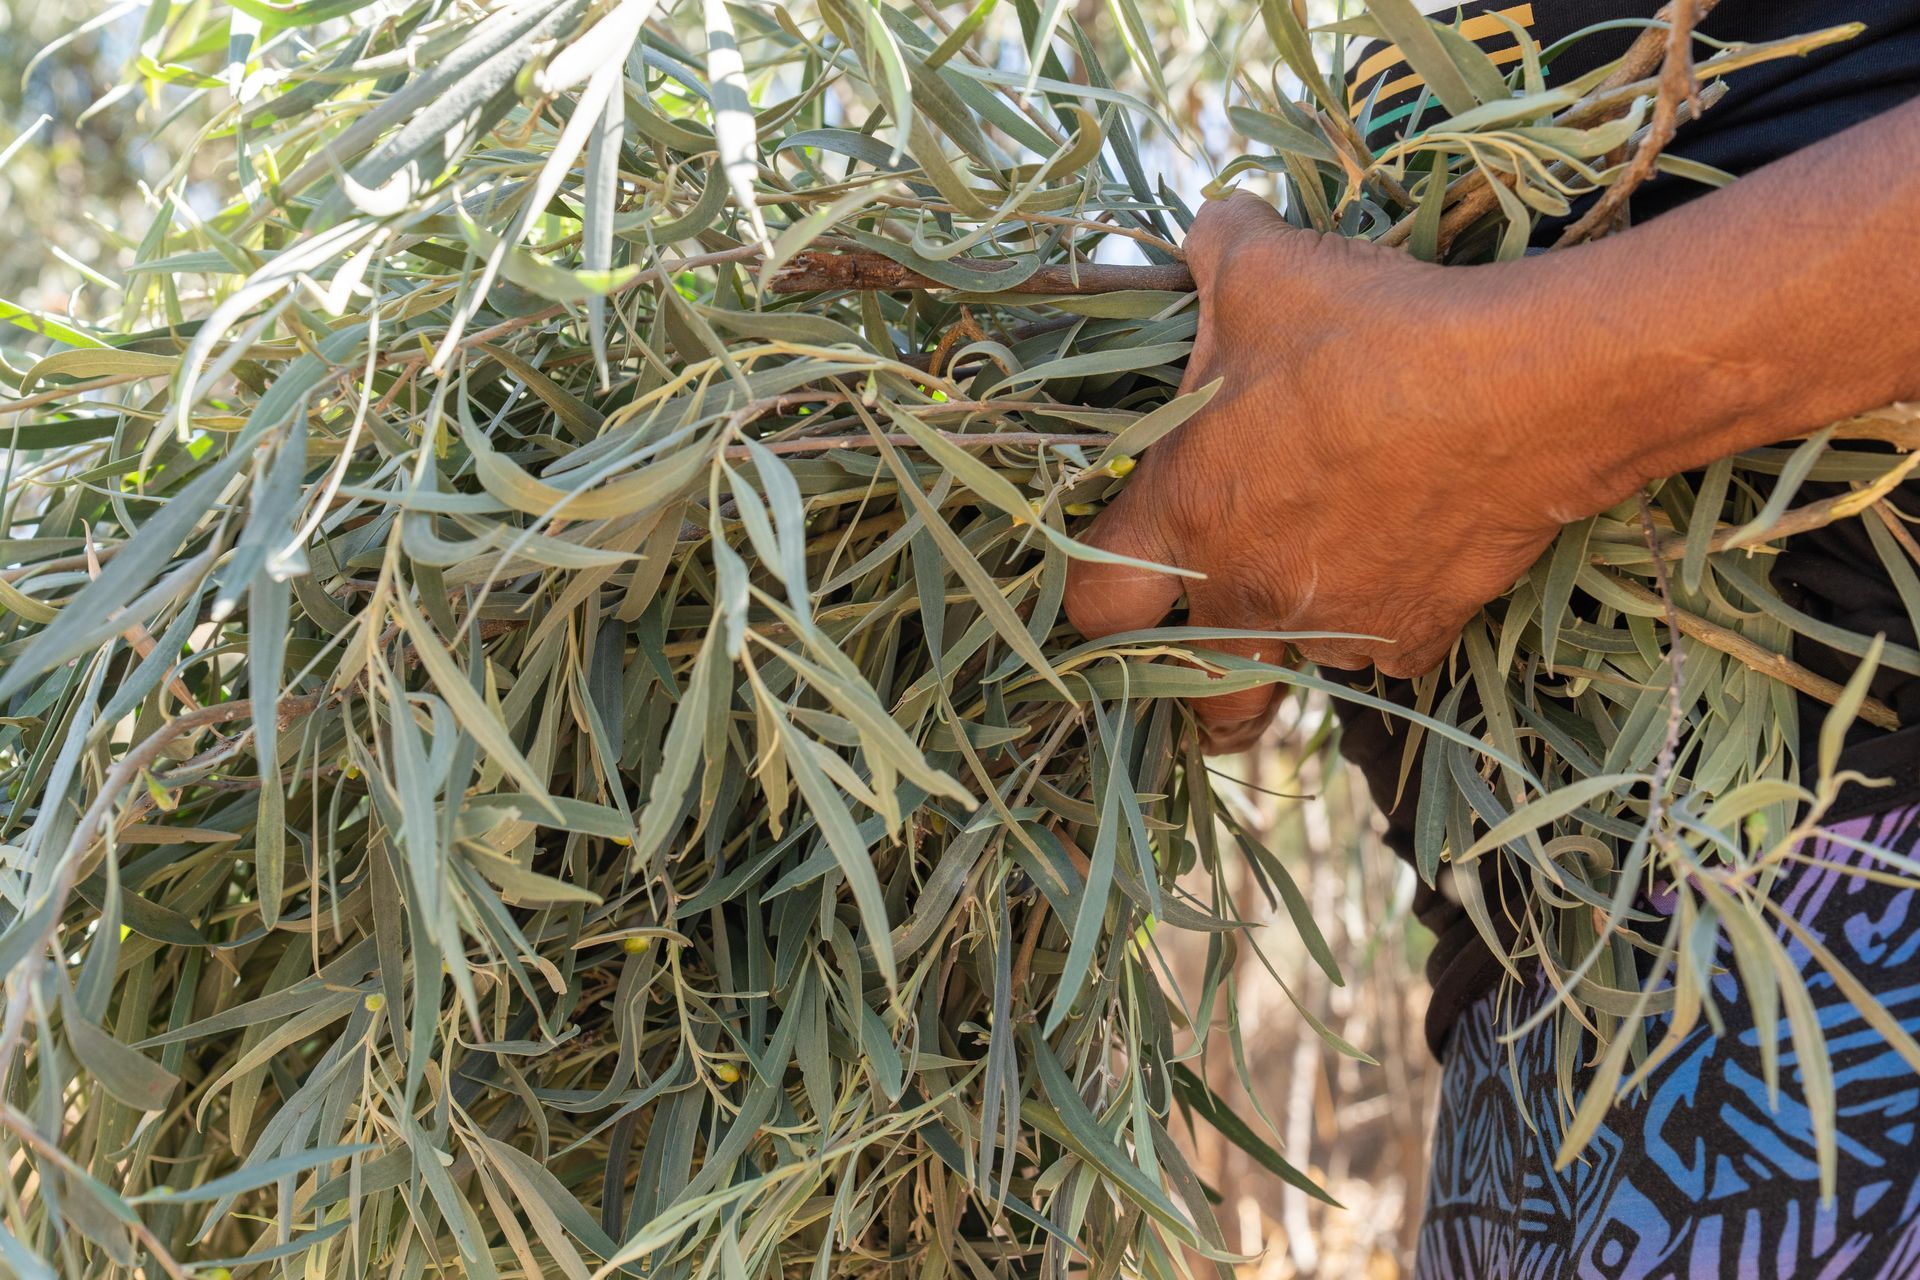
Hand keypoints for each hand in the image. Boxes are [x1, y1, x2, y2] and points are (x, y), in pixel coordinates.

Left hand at [1062, 193, 1574, 752]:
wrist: (1520, 388)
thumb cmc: (1368, 334)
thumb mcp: (1264, 268)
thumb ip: (1211, 251)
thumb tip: (1206, 225)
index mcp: (1184, 519)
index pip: (1093, 602)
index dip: (1096, 591)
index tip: (1118, 582)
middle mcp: (1247, 594)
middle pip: (1196, 686)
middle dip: (1196, 681)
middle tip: (1210, 650)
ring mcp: (1336, 628)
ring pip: (1299, 663)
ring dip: (1303, 631)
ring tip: (1332, 568)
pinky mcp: (1420, 634)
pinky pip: (1391, 654)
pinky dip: (1393, 622)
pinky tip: (1411, 563)